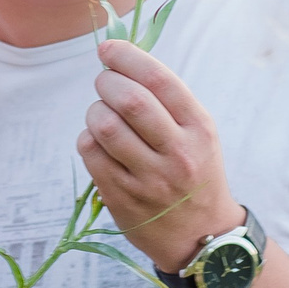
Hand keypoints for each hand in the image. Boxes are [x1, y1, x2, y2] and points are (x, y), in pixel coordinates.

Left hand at [76, 39, 242, 273]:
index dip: (128, 57)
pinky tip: (99, 142)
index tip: (109, 50)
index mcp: (199, 129)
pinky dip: (88, 138)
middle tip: (104, 82)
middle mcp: (177, 153)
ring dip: (95, 110)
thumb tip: (119, 60)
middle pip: (130, 100)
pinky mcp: (123, 198)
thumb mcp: (198, 134)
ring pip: (105, 126)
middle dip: (107, 82)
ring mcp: (149, 179)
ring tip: (101, 113)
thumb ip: (167, 101)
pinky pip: (91, 153)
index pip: (160, 80)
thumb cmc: (194, 172)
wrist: (201, 237)